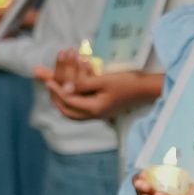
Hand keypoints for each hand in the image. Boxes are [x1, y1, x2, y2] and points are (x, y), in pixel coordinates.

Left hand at [39, 63, 160, 122]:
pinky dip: (72, 101)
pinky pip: (81, 109)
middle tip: (49, 85)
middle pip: (68, 112)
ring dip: (63, 102)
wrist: (146, 89)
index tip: (47, 79)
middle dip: (56, 99)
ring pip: (74, 113)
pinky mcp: (102, 110)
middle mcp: (95, 114)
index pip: (68, 101)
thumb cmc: (127, 82)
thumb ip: (83, 84)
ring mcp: (99, 114)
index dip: (56, 90)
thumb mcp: (104, 80)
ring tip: (56, 90)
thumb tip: (65, 87)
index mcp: (95, 108)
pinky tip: (71, 92)